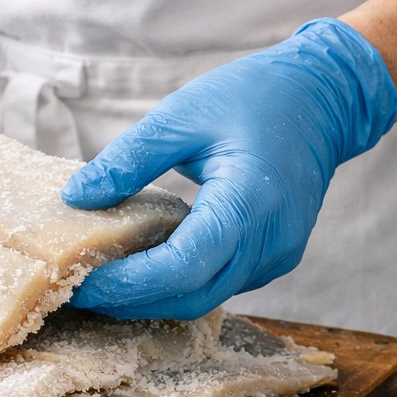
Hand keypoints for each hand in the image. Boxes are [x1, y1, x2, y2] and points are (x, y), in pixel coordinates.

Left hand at [60, 18, 396, 319]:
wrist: (324, 98)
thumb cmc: (255, 96)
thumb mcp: (181, 115)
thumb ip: (128, 160)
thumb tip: (76, 198)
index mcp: (249, 204)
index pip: (181, 269)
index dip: (125, 284)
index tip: (76, 279)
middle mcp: (269, 244)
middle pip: (189, 297)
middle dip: (128, 300)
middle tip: (73, 286)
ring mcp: (276, 258)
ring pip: (203, 299)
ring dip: (150, 296)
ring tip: (98, 277)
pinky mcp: (273, 259)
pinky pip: (218, 284)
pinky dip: (176, 283)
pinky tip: (140, 264)